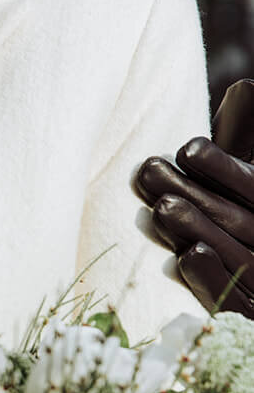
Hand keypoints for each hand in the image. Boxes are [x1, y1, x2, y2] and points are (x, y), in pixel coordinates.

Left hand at [136, 79, 253, 315]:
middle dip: (196, 196)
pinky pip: (238, 304)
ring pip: (241, 260)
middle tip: (148, 172)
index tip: (188, 148)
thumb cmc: (242, 209)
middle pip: (245, 222)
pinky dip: (213, 281)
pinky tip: (184, 258)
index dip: (227, 169)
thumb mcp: (243, 179)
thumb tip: (245, 87)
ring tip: (159, 208)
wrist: (249, 272)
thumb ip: (247, 134)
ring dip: (199, 232)